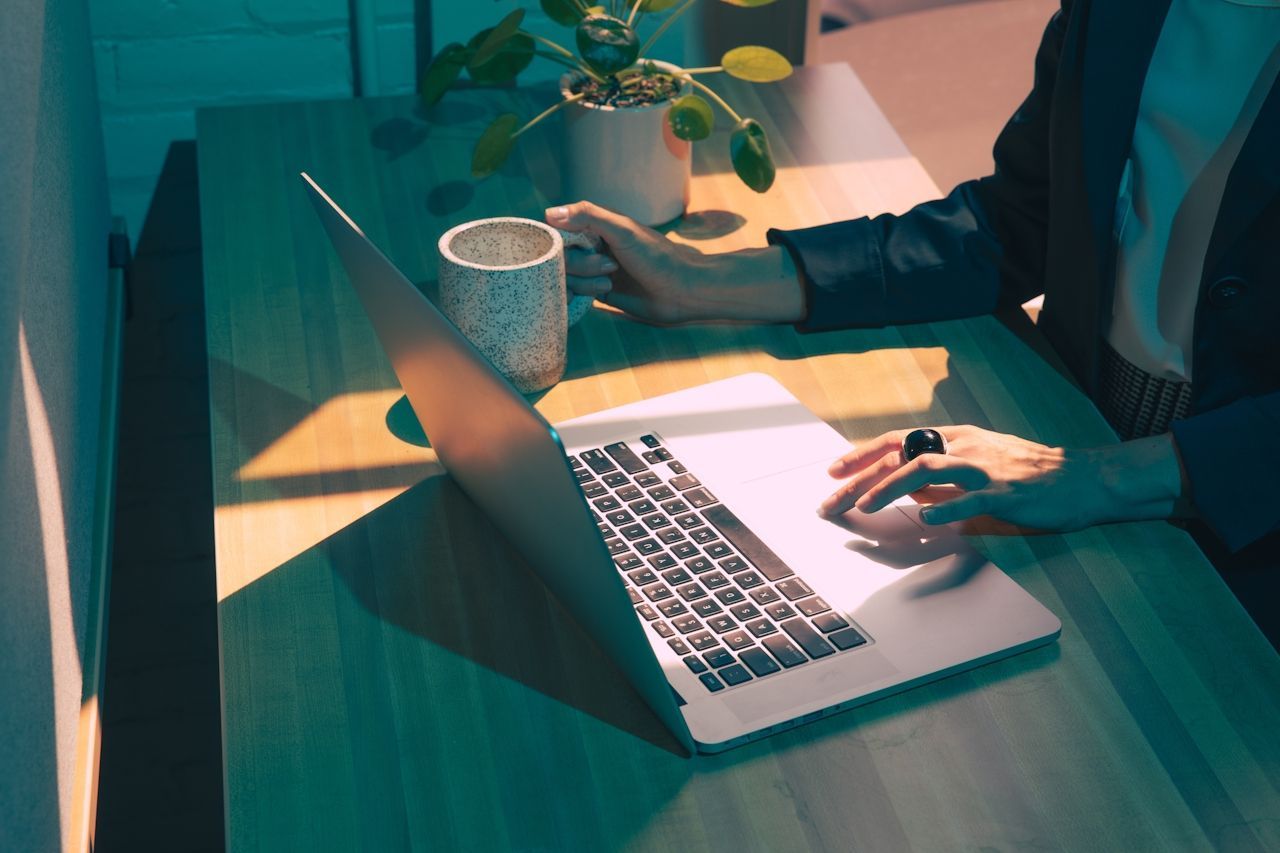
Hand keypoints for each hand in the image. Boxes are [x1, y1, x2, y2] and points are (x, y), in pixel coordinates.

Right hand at [546, 201, 803, 324]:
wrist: (681, 291)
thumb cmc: (657, 256)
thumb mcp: (623, 230)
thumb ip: (588, 216)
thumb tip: (548, 213)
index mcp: (595, 226)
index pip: (557, 230)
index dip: (560, 242)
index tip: (577, 248)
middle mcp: (591, 247)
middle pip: (560, 257)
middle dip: (581, 265)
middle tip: (610, 267)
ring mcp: (593, 271)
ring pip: (565, 278)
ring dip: (585, 282)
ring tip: (610, 283)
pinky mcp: (597, 293)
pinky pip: (572, 294)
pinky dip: (579, 296)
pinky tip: (598, 296)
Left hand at [819, 425, 1189, 531]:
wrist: (1082, 477)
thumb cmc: (1027, 474)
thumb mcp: (977, 465)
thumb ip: (941, 477)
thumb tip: (905, 489)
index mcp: (955, 438)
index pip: (896, 441)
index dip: (860, 454)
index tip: (832, 470)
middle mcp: (964, 447)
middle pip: (900, 456)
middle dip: (860, 478)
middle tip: (831, 500)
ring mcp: (984, 468)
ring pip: (926, 469)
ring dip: (889, 487)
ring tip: (864, 505)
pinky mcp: (1006, 492)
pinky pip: (969, 498)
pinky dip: (943, 508)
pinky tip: (923, 519)